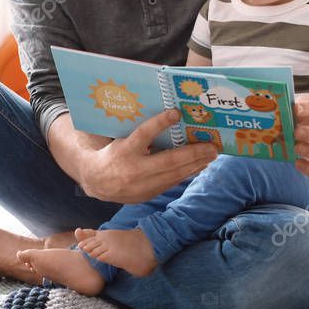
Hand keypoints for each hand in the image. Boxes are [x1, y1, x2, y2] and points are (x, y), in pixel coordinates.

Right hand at [79, 109, 218, 203]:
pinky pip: (171, 183)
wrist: (96, 181)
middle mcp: (133, 169)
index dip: (159, 123)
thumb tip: (170, 120)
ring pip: (174, 174)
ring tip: (210, 156)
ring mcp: (141, 185)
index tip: (176, 113)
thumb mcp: (122, 140)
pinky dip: (187, 173)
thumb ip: (142, 135)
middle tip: (212, 146)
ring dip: (195, 165)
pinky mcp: (147, 195)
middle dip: (193, 153)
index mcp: (124, 151)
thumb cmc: (114, 154)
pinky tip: (198, 166)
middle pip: (167, 160)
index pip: (143, 135)